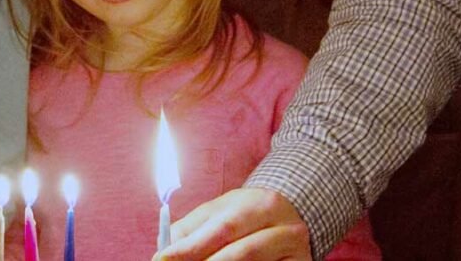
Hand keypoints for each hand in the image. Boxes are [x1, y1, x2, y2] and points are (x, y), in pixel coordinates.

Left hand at [156, 187, 311, 260]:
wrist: (296, 218)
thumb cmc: (248, 216)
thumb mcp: (222, 211)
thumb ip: (192, 229)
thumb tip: (164, 251)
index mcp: (262, 205)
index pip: (222, 228)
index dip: (190, 247)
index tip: (162, 258)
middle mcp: (286, 229)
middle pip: (242, 253)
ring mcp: (298, 254)